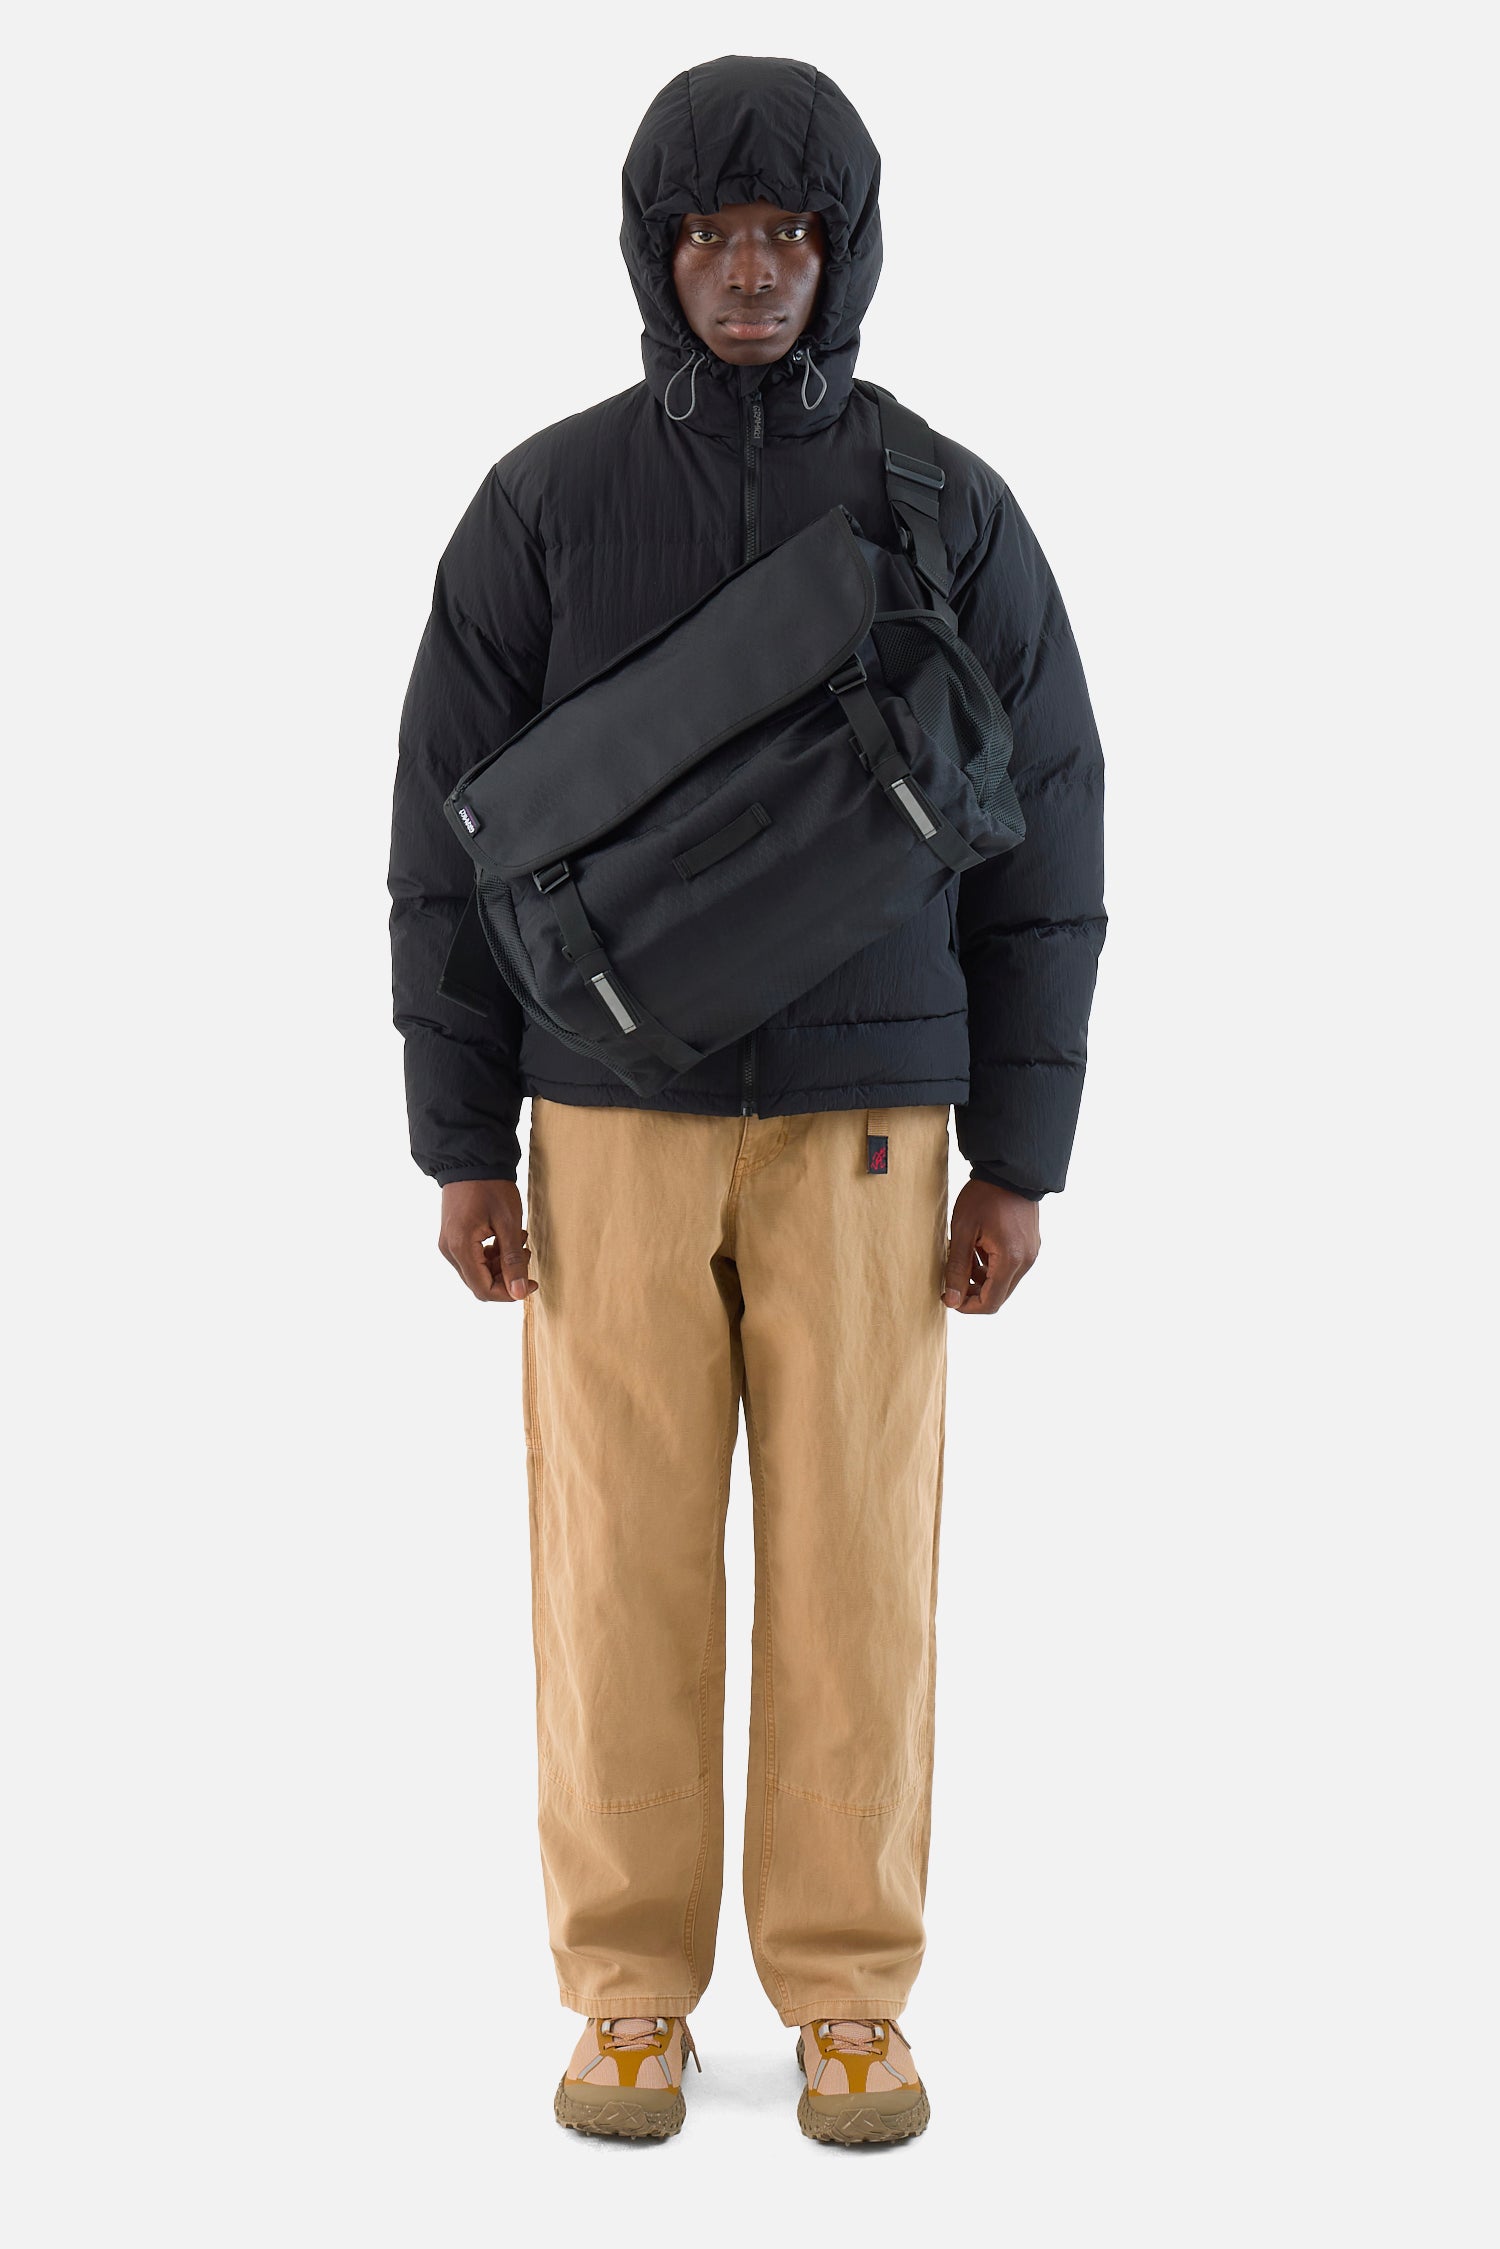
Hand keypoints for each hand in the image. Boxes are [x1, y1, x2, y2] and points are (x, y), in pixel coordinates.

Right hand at [438, 1179, 536, 1302]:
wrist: (472, 1159)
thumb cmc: (491, 1187)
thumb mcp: (508, 1223)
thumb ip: (513, 1261)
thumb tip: (519, 1294)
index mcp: (460, 1248)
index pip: (484, 1289)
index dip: (509, 1293)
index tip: (532, 1283)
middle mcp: (449, 1250)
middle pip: (480, 1282)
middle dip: (507, 1275)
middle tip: (526, 1254)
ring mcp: (449, 1243)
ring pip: (478, 1271)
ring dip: (502, 1263)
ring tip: (520, 1241)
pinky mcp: (453, 1236)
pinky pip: (473, 1258)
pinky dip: (492, 1254)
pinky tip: (507, 1238)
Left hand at [942, 1180, 1039, 1313]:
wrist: (1010, 1170)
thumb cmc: (984, 1197)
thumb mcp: (963, 1231)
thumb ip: (956, 1268)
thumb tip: (951, 1300)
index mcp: (1011, 1260)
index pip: (990, 1303)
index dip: (967, 1306)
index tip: (948, 1297)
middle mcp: (1026, 1261)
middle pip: (999, 1295)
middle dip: (973, 1293)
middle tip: (952, 1279)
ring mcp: (1031, 1253)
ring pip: (1004, 1282)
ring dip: (982, 1280)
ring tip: (962, 1259)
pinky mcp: (1030, 1245)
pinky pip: (1011, 1267)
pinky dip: (992, 1267)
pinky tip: (976, 1250)